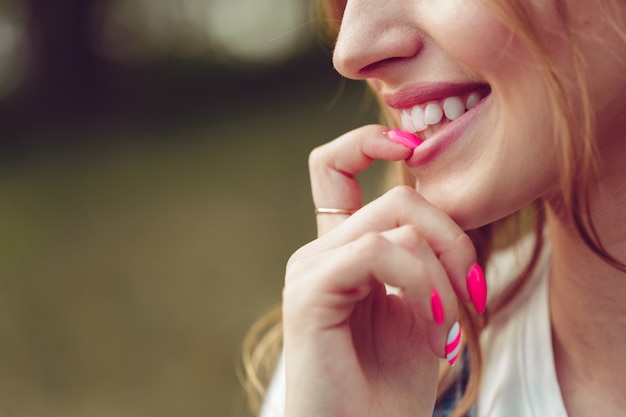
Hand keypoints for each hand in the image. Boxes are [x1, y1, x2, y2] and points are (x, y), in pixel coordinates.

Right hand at [282, 125, 478, 416]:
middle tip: (473, 294)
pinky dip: (419, 283)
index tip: (413, 145)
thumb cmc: (394, 381)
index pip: (335, 167)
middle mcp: (320, 252)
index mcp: (343, 251)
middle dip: (453, 237)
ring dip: (442, 272)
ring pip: (393, 221)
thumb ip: (423, 253)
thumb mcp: (422, 304)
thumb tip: (441, 209)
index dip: (369, 140)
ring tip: (453, 326)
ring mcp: (309, 269)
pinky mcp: (308, 292)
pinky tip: (434, 328)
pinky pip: (376, 250)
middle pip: (396, 198)